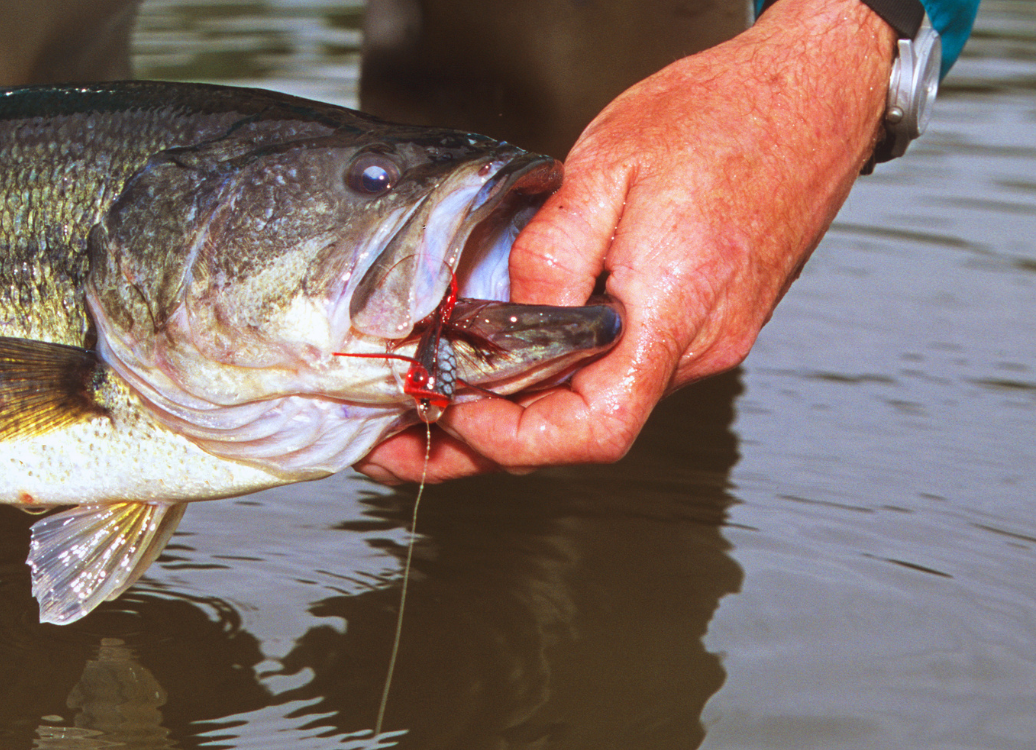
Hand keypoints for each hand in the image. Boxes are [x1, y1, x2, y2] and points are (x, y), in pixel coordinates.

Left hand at [356, 0, 895, 482]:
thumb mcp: (605, 170)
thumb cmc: (722, 115)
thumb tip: (500, 324)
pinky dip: (556, 379)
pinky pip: (620, 371)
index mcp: (675, 310)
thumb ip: (549, 258)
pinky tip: (503, 363)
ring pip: (597, 404)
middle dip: (485, 444)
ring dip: (515, 413)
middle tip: (398, 441)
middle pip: (582, 431)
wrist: (815, 91)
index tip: (448, 413)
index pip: (595, 430)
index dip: (511, 441)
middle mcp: (700, 343)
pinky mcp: (707, 323)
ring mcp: (708, 339)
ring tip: (430, 404)